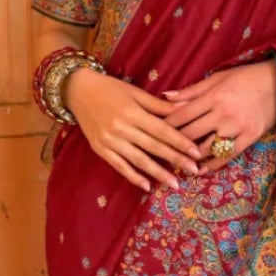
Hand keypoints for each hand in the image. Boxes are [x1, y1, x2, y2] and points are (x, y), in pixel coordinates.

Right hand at [65, 67, 203, 192]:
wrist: (78, 91)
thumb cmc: (111, 89)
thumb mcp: (136, 93)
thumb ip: (160, 105)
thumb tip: (186, 106)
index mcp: (133, 112)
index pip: (162, 130)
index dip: (180, 142)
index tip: (196, 152)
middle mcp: (121, 128)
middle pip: (154, 147)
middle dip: (175, 159)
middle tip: (194, 170)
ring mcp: (110, 141)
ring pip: (139, 160)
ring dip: (158, 173)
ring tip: (175, 184)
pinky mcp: (100, 150)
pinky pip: (120, 166)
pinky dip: (133, 177)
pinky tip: (147, 186)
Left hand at [162, 61, 275, 171]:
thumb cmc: (245, 78)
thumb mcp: (217, 78)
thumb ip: (191, 91)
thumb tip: (165, 97)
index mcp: (213, 96)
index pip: (182, 115)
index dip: (165, 125)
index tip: (152, 132)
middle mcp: (223, 113)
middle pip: (190, 134)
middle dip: (172, 144)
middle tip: (159, 152)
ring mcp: (236, 128)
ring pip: (206, 149)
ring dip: (189, 158)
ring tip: (176, 164)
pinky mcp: (249, 138)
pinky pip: (226, 156)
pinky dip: (212, 165)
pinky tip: (201, 169)